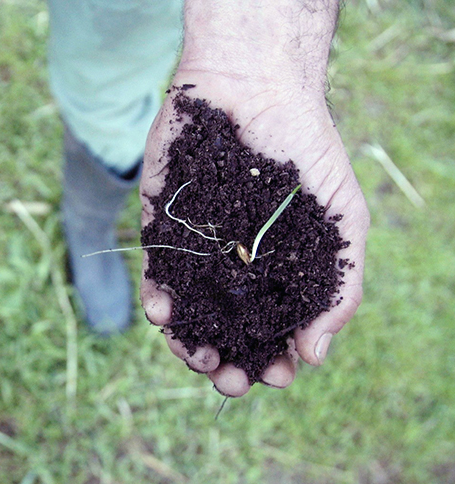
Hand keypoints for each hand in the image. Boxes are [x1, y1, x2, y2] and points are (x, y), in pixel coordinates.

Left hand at [140, 71, 368, 396]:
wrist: (255, 88)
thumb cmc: (306, 149)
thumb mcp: (342, 220)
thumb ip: (338, 288)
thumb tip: (315, 355)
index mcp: (278, 273)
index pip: (272, 333)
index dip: (273, 361)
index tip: (276, 374)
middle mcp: (235, 270)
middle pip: (225, 334)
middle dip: (224, 365)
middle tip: (228, 380)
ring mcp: (196, 253)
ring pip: (186, 316)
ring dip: (185, 345)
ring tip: (195, 354)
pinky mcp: (162, 230)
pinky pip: (155, 275)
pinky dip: (157, 300)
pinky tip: (163, 313)